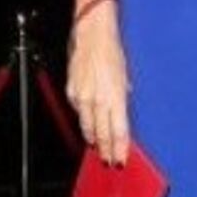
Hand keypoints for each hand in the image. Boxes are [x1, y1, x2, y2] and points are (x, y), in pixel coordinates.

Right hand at [65, 5, 131, 164]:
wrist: (92, 34)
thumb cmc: (112, 52)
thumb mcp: (125, 75)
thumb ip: (123, 95)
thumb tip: (123, 107)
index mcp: (116, 96)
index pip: (119, 131)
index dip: (120, 148)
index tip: (121, 159)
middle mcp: (99, 99)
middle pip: (102, 133)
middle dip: (106, 150)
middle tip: (109, 162)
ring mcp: (83, 96)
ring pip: (87, 126)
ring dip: (93, 139)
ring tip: (98, 148)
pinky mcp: (72, 91)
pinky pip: (78, 111)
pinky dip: (83, 119)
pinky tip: (87, 125)